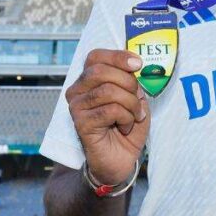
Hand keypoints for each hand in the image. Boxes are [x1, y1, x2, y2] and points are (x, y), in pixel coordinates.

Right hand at [65, 48, 149, 183]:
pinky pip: (109, 110)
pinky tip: (125, 127)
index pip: (95, 57)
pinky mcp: (80, 123)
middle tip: (138, 97)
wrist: (121, 159)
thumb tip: (135, 65)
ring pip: (107, 91)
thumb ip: (132, 80)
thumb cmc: (127, 126)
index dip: (117, 56)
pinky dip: (126, 118)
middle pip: (100, 71)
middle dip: (128, 82)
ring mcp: (76, 107)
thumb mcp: (134, 98)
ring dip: (130, 103)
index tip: (138, 64)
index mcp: (89, 80)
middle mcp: (77, 90)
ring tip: (134, 116)